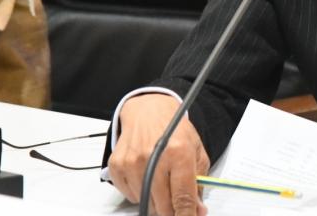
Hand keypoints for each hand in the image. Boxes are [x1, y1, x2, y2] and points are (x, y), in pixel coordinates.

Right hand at [108, 94, 209, 215]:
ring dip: (155, 200)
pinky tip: (145, 176)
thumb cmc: (174, 130)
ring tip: (161, 180)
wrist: (149, 111)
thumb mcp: (196, 151)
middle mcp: (154, 157)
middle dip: (172, 210)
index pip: (183, 196)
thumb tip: (197, 209)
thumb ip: (199, 182)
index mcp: (179, 152)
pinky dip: (139, 192)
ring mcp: (132, 162)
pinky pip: (129, 195)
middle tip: (176, 205)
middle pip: (162, 206)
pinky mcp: (117, 165)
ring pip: (145, 203)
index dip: (187, 215)